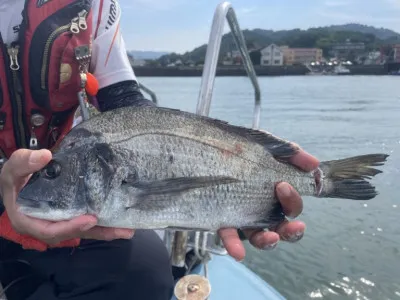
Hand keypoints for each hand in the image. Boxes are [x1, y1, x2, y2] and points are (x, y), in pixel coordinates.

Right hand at [0, 149, 133, 245]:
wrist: (20, 179)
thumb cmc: (15, 177)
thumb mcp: (12, 169)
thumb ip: (24, 162)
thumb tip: (45, 156)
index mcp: (29, 220)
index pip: (50, 230)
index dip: (70, 227)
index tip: (90, 219)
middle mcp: (46, 226)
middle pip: (73, 233)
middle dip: (98, 232)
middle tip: (121, 229)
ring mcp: (59, 222)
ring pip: (83, 230)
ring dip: (105, 230)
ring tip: (127, 229)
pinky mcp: (69, 216)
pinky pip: (86, 222)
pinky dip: (103, 223)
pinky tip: (120, 220)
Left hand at [217, 145, 319, 260]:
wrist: (204, 149)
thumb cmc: (241, 149)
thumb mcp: (266, 146)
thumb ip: (290, 153)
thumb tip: (314, 164)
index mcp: (274, 195)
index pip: (292, 207)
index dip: (293, 201)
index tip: (282, 185)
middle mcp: (261, 209)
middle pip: (282, 228)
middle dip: (292, 230)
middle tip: (293, 224)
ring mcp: (242, 217)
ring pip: (260, 238)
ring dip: (268, 241)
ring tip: (271, 237)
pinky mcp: (222, 220)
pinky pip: (229, 237)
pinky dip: (235, 246)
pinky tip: (238, 253)